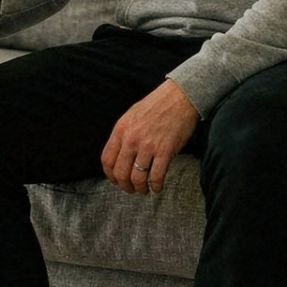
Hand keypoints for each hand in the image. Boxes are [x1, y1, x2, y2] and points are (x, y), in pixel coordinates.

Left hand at [101, 79, 198, 194]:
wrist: (180, 97)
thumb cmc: (157, 105)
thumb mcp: (131, 115)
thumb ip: (123, 134)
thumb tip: (119, 154)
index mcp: (121, 130)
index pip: (107, 160)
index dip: (110, 175)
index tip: (116, 180)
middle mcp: (131, 139)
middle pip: (120, 173)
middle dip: (125, 186)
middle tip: (131, 189)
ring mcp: (148, 146)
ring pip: (137, 178)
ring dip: (140, 189)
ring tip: (144, 190)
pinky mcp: (165, 151)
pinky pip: (156, 176)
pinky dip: (155, 186)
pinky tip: (157, 187)